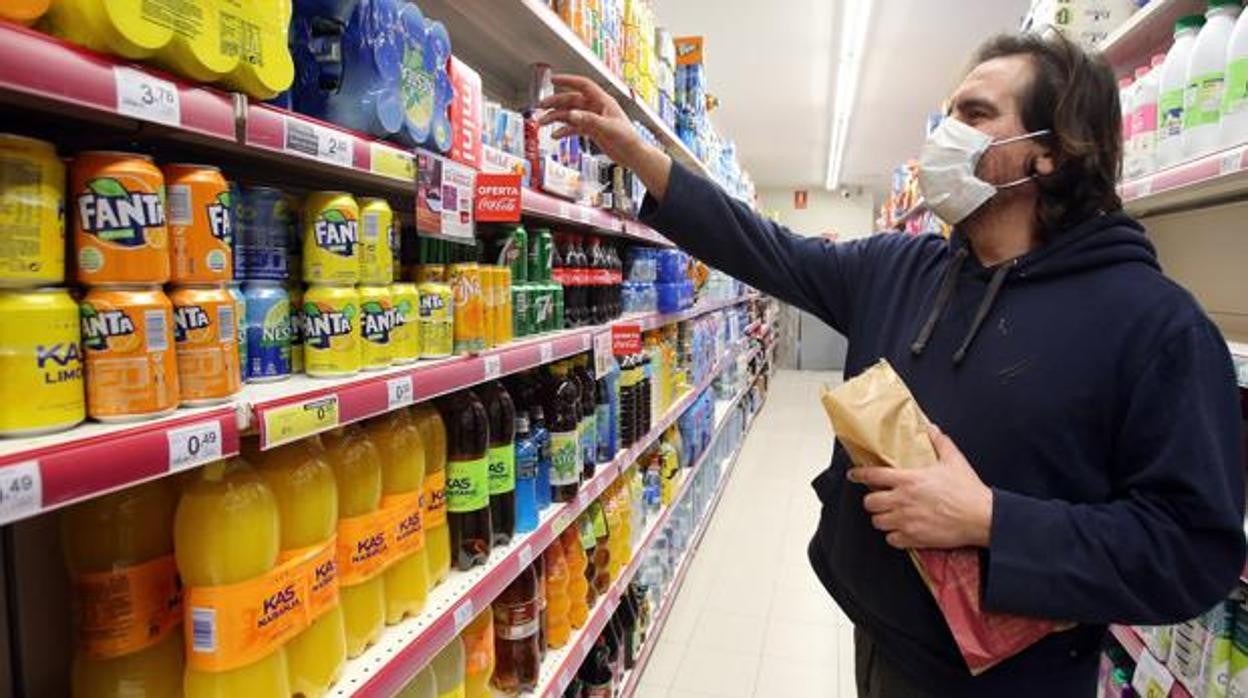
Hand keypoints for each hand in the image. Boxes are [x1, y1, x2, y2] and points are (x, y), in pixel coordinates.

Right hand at [538, 74, 672, 198]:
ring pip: (570, 114)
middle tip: (541, 106)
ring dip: (556, 117)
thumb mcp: (608, 128)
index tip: (553, 79)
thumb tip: (572, 114)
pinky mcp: (591, 130)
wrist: (632, 155)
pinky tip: (555, 135)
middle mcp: (596, 108)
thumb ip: (589, 120)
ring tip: (543, 122)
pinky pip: (574, 128)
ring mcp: (593, 119)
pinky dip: (564, 131)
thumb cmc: (627, 139)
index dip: (568, 80)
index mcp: (603, 101)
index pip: (583, 85)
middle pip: (572, 100)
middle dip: (555, 102)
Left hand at [847, 425, 993, 549]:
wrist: (981, 517)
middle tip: (879, 499)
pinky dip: (894, 536)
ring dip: (882, 518)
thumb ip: (939, 442)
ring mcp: (906, 521)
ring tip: (890, 515)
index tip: (853, 475)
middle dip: (872, 500)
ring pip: (878, 522)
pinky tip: (901, 530)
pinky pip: (891, 540)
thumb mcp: (954, 460)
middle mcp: (903, 501)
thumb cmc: (968, 491)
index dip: (858, 475)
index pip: (873, 476)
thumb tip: (932, 429)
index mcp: (909, 480)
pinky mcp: (914, 538)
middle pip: (869, 502)